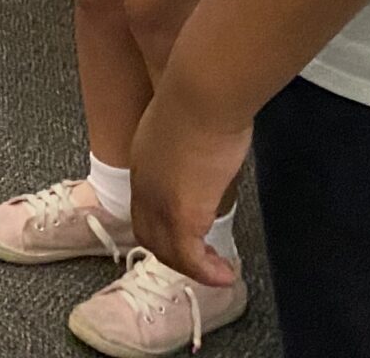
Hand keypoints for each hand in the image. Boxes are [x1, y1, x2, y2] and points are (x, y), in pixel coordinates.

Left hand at [130, 80, 250, 287]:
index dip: (162, 222)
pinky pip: (189, 258)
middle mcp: (143, 184)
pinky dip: (206, 272)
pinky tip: (225, 275)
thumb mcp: (186, 120)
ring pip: (165, 250)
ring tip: (216, 271)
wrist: (200, 94)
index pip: (145, 204)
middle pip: (149, 233)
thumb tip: (210, 139)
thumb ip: (190, 139)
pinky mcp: (182, 215)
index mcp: (143, 160)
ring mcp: (159, 202)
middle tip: (201, 260)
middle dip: (173, 251)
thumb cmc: (201, 95)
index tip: (186, 230)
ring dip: (190, 266)